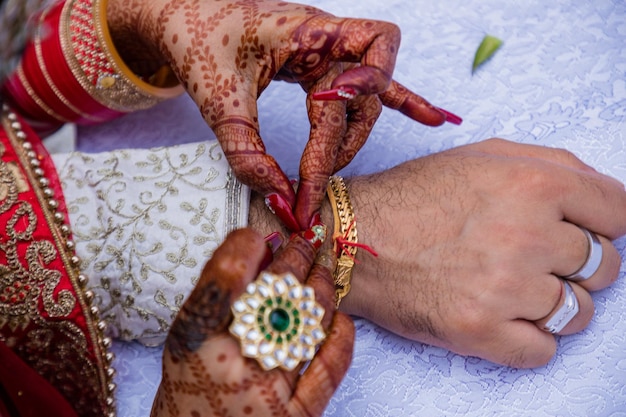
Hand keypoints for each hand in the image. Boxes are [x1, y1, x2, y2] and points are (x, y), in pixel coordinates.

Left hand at [106, 0, 458, 229]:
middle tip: (310, 183)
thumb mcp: (218, 100)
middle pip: (369, 94)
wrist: (181, 12)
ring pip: (368, 96)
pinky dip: (401, 100)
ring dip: (352, 136)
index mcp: (310, 32)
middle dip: (343, 142)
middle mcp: (328, 38)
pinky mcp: (320, 61)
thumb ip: (246, 152)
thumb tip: (279, 197)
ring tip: (325, 171)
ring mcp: (328, 48)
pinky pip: (370, 82)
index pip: (352, 84)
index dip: (342, 131)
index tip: (311, 176)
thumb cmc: (198, 40)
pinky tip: (431, 117)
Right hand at [151, 228, 353, 416]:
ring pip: (308, 323)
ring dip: (320, 287)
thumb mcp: (184, 344)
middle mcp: (231, 368)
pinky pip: (330, 368)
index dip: (245, 248)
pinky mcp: (298, 416)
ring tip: (322, 268)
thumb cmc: (189, 393)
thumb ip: (215, 300)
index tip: (257, 236)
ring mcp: (268, 393)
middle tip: (305, 239)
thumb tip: (259, 250)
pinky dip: (338, 335)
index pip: (224, 281)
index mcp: (192, 347)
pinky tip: (337, 317)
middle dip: (295, 256)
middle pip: (274, 295)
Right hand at [339, 138, 625, 367]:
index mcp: (535, 185)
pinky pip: (543, 351)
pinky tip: (501, 317)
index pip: (620, 212)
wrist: (353, 238)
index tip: (585, 231)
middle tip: (534, 258)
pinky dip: (529, 339)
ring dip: (554, 304)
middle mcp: (528, 236)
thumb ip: (555, 164)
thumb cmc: (415, 196)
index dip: (603, 223)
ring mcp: (506, 289)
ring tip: (513, 289)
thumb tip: (605, 196)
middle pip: (605, 266)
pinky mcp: (481, 331)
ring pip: (578, 313)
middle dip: (577, 263)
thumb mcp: (483, 156)